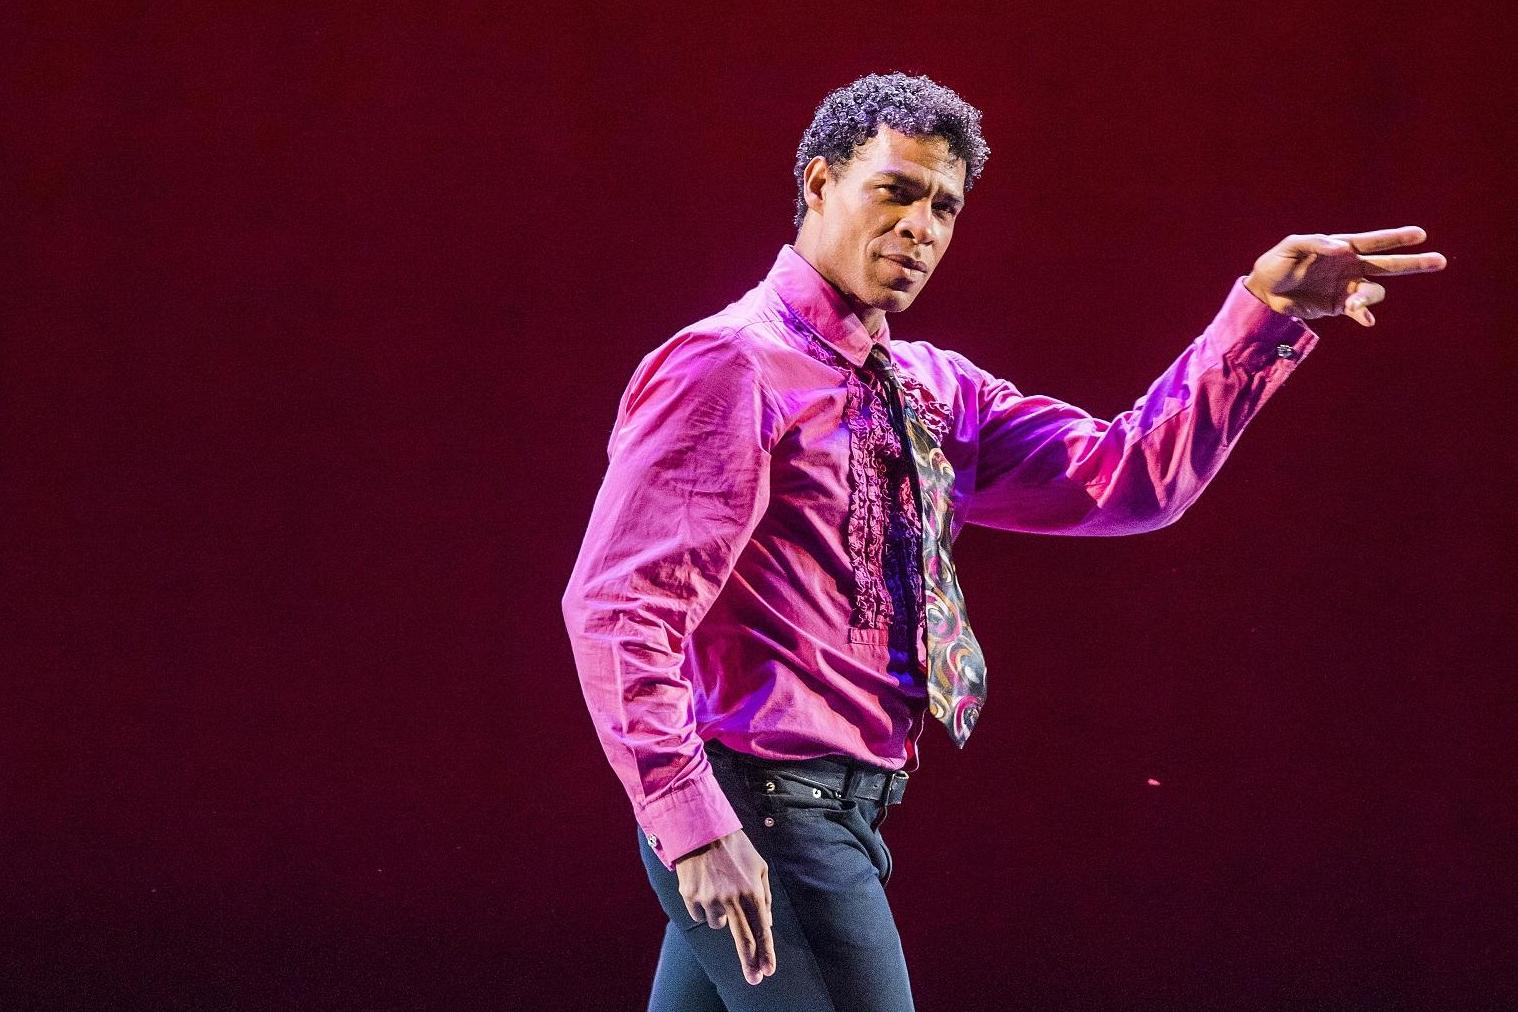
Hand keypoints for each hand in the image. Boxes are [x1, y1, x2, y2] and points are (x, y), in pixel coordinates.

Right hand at [674, 828, 775, 984]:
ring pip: (718, 924)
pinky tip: (704, 886)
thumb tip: (768, 923)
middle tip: (754, 979)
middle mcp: (732, 899)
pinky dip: (703, 906)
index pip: (761, 929)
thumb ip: (765, 895)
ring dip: (721, 914)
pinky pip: (700, 913)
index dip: (766, 952)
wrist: (700, 828)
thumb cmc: (734, 847)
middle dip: (750, 962)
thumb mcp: (759, 866)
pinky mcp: (691, 897)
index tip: (768, 970)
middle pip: (743, 939)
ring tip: (718, 888)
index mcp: (751, 891)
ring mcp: (709, 900)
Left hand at [1243, 226, 1445, 326]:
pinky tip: (1365, 319)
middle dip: (1414, 262)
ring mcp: (1346, 287)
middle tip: (1439, 261)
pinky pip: (1359, 311)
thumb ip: (1316, 243)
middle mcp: (1350, 266)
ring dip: (1369, 296)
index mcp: (1342, 248)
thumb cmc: (1277, 263)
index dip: (1397, 238)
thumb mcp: (1292, 247)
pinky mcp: (1338, 306)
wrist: (1264, 292)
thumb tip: (1341, 248)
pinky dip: (1364, 314)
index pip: (1375, 241)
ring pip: (1374, 291)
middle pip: (1388, 264)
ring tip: (1354, 302)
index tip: (1420, 234)